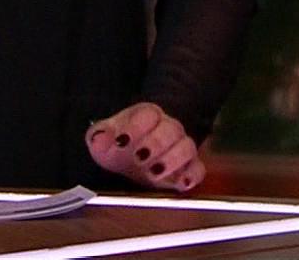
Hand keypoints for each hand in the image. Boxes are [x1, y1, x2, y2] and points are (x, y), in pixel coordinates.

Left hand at [85, 102, 203, 191]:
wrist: (137, 154)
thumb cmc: (121, 144)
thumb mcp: (104, 139)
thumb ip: (100, 136)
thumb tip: (99, 139)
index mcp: (147, 116)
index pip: (148, 114)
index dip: (135, 127)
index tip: (121, 140)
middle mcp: (168, 129)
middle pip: (171, 129)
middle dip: (155, 143)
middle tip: (139, 157)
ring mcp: (181, 148)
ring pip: (187, 147)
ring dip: (172, 160)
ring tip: (154, 172)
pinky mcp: (189, 169)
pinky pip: (198, 169)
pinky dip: (192, 176)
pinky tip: (181, 184)